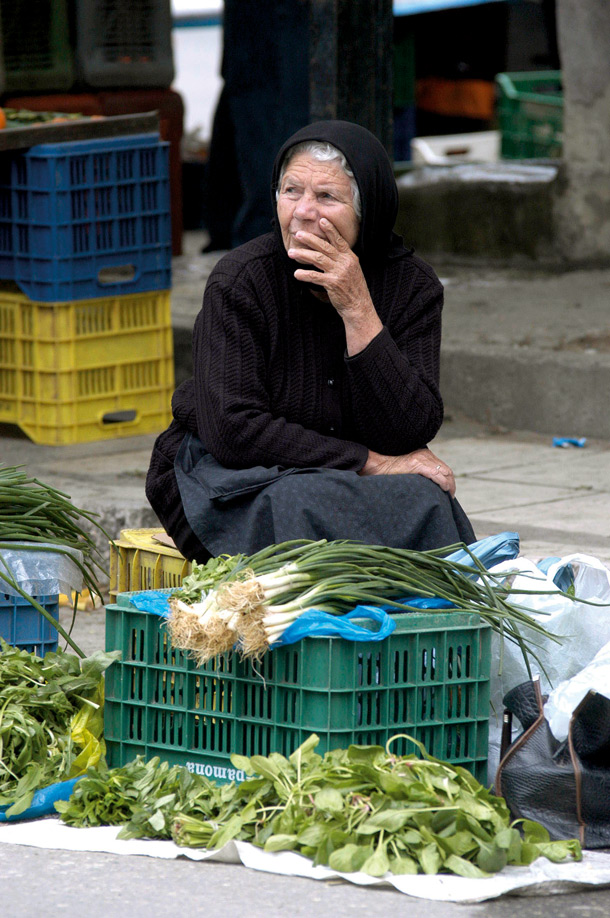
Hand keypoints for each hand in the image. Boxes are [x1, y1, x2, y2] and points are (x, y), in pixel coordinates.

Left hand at [287, 219, 381, 352]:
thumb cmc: (353, 289)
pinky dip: (305, 274)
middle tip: (298, 234)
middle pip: (325, 247)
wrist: (359, 306)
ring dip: (303, 255)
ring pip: (318, 259)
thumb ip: (342, 259)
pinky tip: (296, 273)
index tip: (321, 220)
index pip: (339, 240)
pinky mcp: (333, 284)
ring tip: (291, 252)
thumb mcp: (351, 270)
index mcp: (350, 257)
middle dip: (310, 239)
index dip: (330, 230)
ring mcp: (339, 272)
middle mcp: (345, 262)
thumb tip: (328, 251)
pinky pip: (316, 276)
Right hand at [359, 447, 456, 496]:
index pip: (443, 467)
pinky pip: (436, 475)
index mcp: (424, 455)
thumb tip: (428, 486)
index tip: (448, 490)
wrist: (378, 465)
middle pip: (447, 470)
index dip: (448, 479)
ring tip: (448, 496)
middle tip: (450, 496)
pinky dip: (443, 483)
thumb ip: (419, 473)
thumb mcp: (409, 469)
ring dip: (449, 485)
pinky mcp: (418, 464)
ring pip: (444, 472)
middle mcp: (425, 455)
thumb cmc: (389, 471)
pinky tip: (444, 489)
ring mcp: (422, 459)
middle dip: (451, 483)